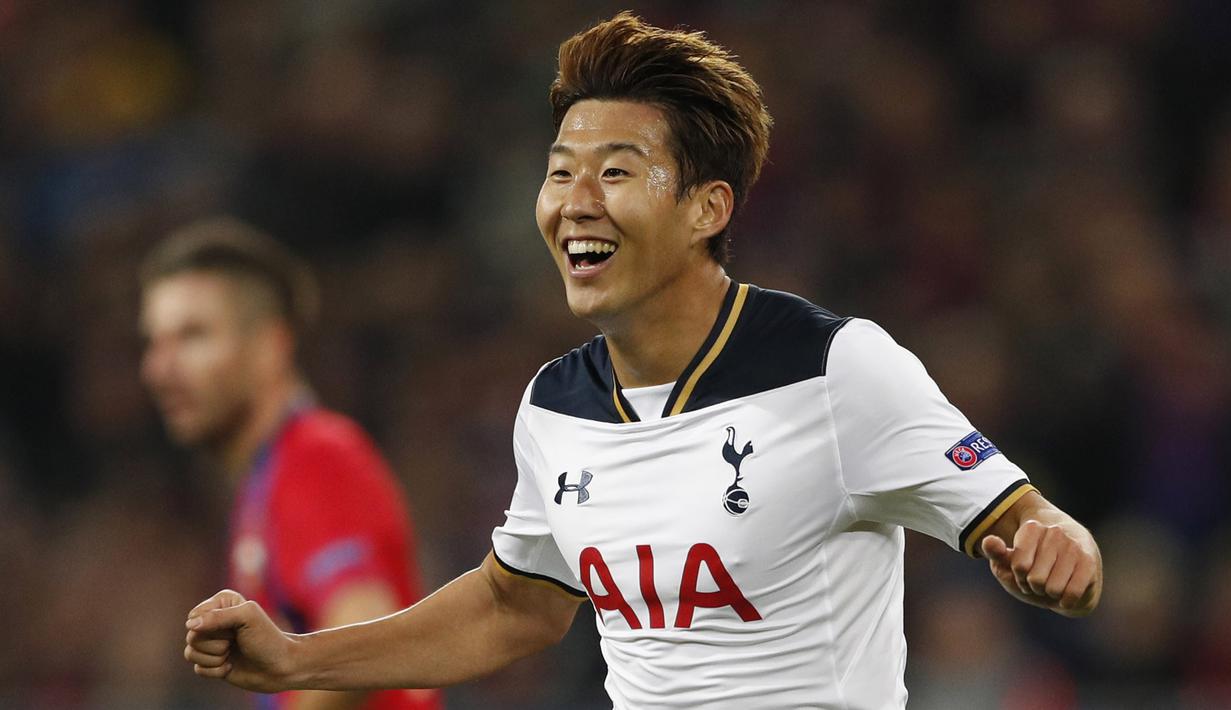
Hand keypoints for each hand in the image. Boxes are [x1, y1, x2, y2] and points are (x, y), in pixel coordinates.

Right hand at [184, 589, 297, 691]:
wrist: (280, 667)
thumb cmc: (267, 639)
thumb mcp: (248, 618)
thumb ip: (218, 617)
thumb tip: (190, 625)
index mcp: (222, 603)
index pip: (195, 616)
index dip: (212, 627)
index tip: (235, 628)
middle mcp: (213, 620)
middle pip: (192, 636)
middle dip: (216, 644)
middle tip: (236, 642)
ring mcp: (211, 642)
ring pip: (191, 653)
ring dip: (215, 658)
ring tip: (233, 654)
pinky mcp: (211, 662)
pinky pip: (198, 668)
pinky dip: (215, 671)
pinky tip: (231, 666)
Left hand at [981, 520, 1101, 616]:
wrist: (1073, 569)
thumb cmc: (1035, 567)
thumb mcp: (1010, 561)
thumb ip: (996, 553)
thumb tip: (988, 541)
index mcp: (1032, 528)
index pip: (1018, 566)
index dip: (1019, 577)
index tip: (1023, 573)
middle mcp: (1054, 532)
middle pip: (1035, 578)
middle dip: (1034, 587)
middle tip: (1039, 581)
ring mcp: (1074, 547)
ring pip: (1053, 588)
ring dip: (1050, 594)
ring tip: (1052, 585)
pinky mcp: (1090, 563)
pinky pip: (1072, 593)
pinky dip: (1065, 601)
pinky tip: (1065, 595)